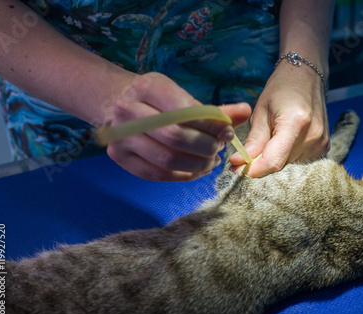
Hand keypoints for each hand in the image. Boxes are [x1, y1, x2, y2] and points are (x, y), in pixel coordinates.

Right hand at [106, 72, 250, 181]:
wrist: (118, 102)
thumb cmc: (158, 100)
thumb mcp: (182, 95)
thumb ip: (213, 108)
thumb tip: (244, 111)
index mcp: (147, 87)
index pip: (184, 111)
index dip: (211, 125)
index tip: (228, 132)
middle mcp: (128, 110)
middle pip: (175, 137)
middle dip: (205, 147)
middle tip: (218, 149)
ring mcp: (120, 136)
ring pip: (166, 159)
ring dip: (196, 164)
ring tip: (211, 161)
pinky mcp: (120, 158)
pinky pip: (157, 174)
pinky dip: (183, 175)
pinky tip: (197, 170)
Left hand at [230, 61, 328, 176]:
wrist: (306, 77)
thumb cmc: (280, 90)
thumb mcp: (260, 112)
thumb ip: (253, 141)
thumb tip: (238, 164)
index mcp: (295, 122)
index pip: (273, 161)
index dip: (253, 170)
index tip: (237, 168)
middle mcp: (313, 135)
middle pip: (280, 165)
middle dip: (261, 162)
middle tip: (250, 150)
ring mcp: (321, 142)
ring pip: (289, 166)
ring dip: (276, 158)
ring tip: (272, 138)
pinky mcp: (325, 146)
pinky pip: (300, 162)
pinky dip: (288, 156)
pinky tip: (285, 140)